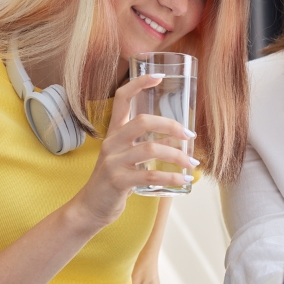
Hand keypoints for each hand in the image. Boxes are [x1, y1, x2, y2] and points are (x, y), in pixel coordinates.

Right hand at [71, 74, 195, 228]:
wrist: (91, 207)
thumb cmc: (114, 181)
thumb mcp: (125, 157)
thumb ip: (145, 145)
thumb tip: (179, 139)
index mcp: (114, 132)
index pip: (122, 98)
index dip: (139, 84)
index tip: (159, 76)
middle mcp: (112, 143)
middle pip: (143, 121)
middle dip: (171, 125)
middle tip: (189, 135)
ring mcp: (113, 161)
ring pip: (151, 149)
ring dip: (177, 155)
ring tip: (192, 164)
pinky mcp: (118, 181)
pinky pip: (150, 175)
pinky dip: (171, 177)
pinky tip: (184, 180)